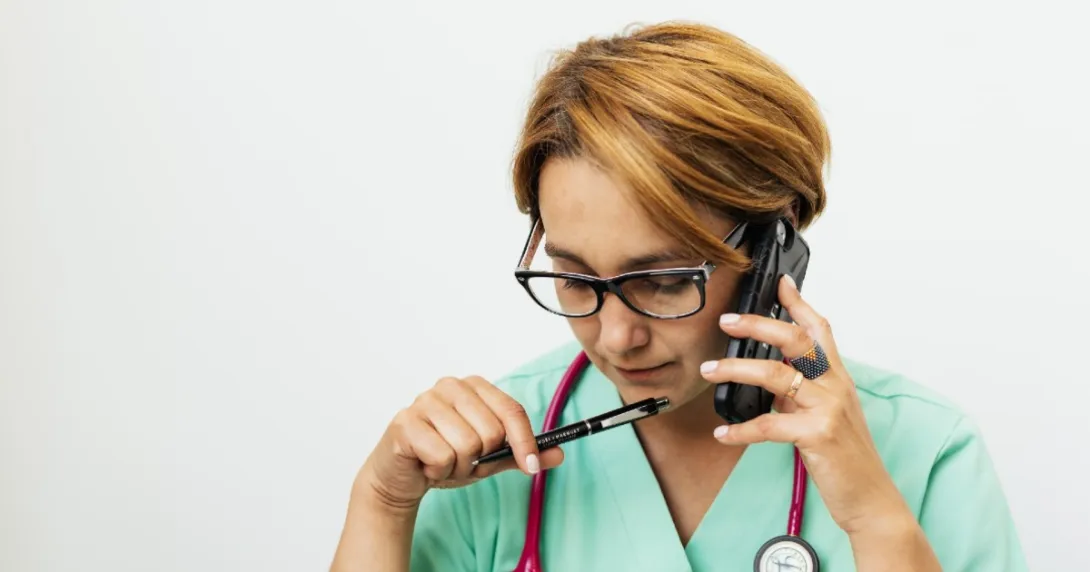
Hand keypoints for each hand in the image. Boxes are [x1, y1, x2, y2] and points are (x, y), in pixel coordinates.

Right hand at [357, 376, 563, 514]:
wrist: (401, 476)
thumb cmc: (444, 458)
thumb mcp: (489, 458)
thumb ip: (521, 453)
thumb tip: (557, 453)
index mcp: (474, 387)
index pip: (511, 410)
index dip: (526, 441)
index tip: (531, 467)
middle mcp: (450, 387)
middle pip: (491, 432)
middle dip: (480, 458)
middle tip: (462, 460)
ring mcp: (424, 401)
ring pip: (467, 445)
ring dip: (457, 467)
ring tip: (443, 462)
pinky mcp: (404, 422)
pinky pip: (441, 456)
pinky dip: (438, 471)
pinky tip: (426, 465)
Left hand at [699, 275, 911, 534]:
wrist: (870, 497)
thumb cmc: (846, 456)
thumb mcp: (825, 415)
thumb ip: (800, 393)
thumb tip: (768, 377)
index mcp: (838, 377)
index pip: (820, 329)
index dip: (799, 304)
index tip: (780, 283)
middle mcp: (835, 386)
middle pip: (795, 340)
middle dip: (758, 325)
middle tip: (727, 321)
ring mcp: (828, 408)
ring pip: (775, 375)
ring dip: (735, 370)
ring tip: (709, 370)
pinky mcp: (817, 434)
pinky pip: (768, 425)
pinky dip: (741, 430)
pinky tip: (723, 434)